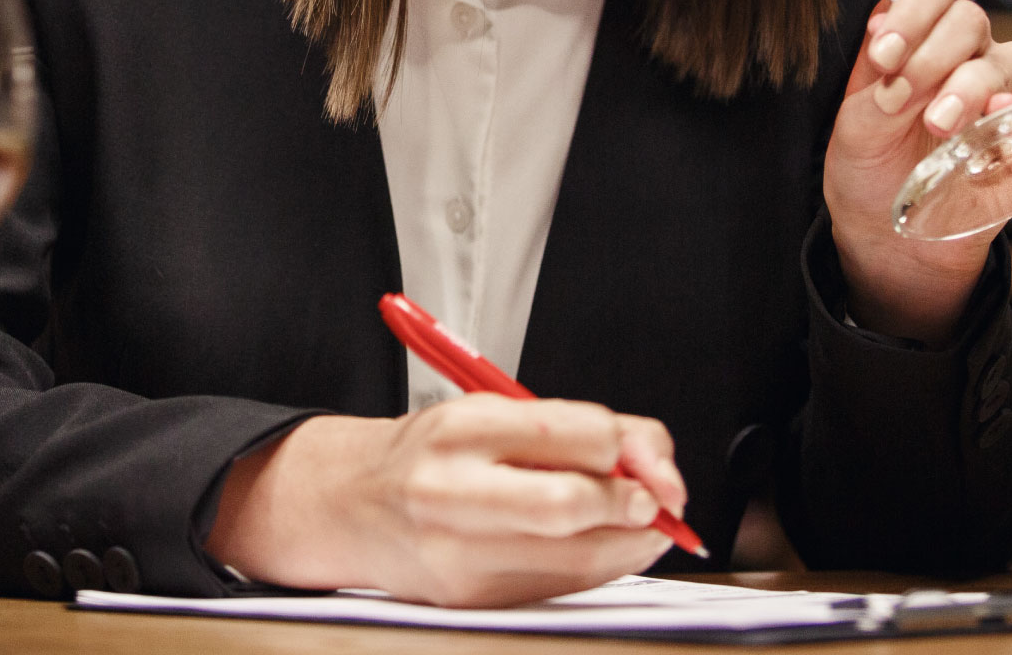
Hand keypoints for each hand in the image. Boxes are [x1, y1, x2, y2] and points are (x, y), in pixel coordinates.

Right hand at [205, 395, 683, 606]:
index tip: (647, 457)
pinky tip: (599, 545)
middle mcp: (453, 490)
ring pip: (575, 557)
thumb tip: (655, 458)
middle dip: (633, 504)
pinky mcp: (471, 597)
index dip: (631, 449)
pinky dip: (597, 566)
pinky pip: (561, 587)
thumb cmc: (433, 454)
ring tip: (639, 522)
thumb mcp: (495, 413)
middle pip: (569, 505)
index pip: (574, 435)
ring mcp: (458, 552)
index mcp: (464, 428)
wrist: (353, 504)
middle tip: (658, 501)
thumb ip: (576, 428)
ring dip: (629, 542)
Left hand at [823, 0, 1011, 343]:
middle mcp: (964, 52)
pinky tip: (988, 143)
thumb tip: (894, 50)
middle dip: (934, 55)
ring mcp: (1005, 88)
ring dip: (970, 87)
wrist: (892, 235)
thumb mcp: (854, 132)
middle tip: (903, 98)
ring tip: (940, 125)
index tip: (883, 53)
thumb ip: (872, 90)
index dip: (912, 10)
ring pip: (1006, 60)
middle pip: (969, 19)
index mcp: (916, 37)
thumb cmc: (871, 170)